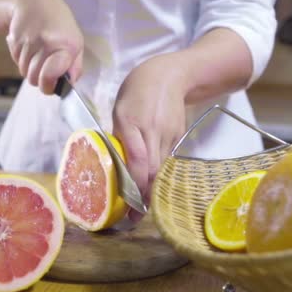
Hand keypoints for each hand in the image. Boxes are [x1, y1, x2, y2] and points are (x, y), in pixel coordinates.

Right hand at [7, 0, 83, 92]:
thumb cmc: (58, 25)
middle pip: (34, 79)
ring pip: (24, 72)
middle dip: (38, 79)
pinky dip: (21, 59)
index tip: (51, 86)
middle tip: (44, 67)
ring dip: (29, 68)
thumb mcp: (75, 42)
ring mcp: (29, 42)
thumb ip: (74, 67)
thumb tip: (70, 86)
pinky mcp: (15, 41)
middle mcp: (47, 43)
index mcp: (66, 46)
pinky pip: (16, 61)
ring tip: (37, 52)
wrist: (34, 3)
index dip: (49, 86)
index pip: (50, 75)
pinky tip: (29, 46)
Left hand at [113, 53, 192, 220]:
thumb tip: (112, 162)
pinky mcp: (179, 135)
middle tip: (133, 217)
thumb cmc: (137, 90)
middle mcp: (153, 130)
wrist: (171, 74)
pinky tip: (152, 186)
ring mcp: (169, 133)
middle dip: (143, 195)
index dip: (134, 183)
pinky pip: (167, 159)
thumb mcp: (120, 110)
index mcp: (132, 122)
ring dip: (151, 190)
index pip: (137, 160)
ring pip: (161, 168)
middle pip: (151, 169)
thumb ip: (118, 136)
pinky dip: (159, 175)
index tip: (128, 203)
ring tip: (140, 209)